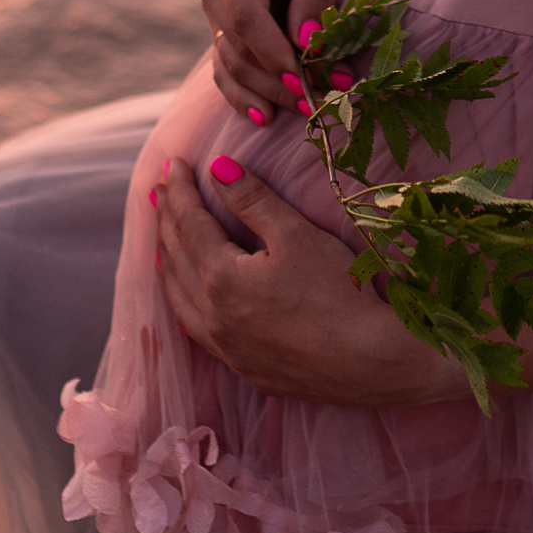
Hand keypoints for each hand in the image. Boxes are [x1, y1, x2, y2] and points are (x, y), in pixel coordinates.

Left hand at [152, 154, 467, 407]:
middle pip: (177, 258)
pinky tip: (189, 301)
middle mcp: (214, 317)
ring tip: (161, 241)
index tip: (171, 163)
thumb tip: (217, 168)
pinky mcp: (247, 368)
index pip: (190, 224)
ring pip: (180, 299)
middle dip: (166, 220)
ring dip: (168, 264)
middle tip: (159, 191)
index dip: (180, 191)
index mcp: (223, 279)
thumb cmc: (340, 292)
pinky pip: (197, 331)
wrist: (373, 362)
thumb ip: (252, 200)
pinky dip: (184, 304)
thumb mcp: (297, 235)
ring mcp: (228, 348)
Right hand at [194, 0, 358, 123]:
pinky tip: (266, 116)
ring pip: (230, 62)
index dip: (273, 57)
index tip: (304, 84)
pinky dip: (247, 90)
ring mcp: (214, 4)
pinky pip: (229, 63)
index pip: (246, 20)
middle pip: (237, 47)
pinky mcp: (225, 21)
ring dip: (264, 92)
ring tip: (303, 113)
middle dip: (276, 80)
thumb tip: (307, 46)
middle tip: (318, 104)